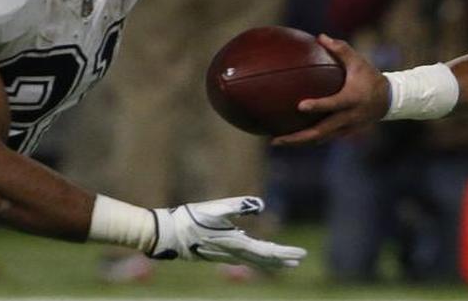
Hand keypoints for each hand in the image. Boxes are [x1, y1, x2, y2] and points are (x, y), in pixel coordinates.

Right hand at [149, 196, 305, 268]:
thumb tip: (261, 204)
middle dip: (282, 259)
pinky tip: (255, 256)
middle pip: (263, 259)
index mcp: (235, 243)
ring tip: (285, 263)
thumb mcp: (215, 208)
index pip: (266, 251)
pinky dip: (255, 259)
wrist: (166, 234)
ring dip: (270, 261)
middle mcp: (232, 253)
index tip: (301, 255)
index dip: (285, 253)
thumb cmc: (190, 219)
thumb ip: (238, 205)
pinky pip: (242, 259)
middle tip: (299, 259)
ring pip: (253, 261)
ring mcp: (224, 255)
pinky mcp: (216, 253)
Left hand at [272, 34, 390, 144]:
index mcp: (352, 99)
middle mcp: (349, 117)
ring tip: (277, 141)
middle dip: (298, 137)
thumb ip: (340, 49)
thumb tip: (319, 37)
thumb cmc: (370, 77)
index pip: (334, 104)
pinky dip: (308, 139)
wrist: (389, 100)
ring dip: (299, 141)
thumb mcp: (358, 61)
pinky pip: (324, 138)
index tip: (300, 105)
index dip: (318, 106)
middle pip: (321, 131)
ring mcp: (347, 128)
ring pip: (321, 139)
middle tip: (276, 139)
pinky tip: (292, 137)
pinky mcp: (345, 133)